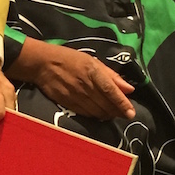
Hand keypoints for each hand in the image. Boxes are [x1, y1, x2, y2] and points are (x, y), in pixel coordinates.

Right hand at [20, 43, 135, 119]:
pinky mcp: (67, 104)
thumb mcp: (92, 61)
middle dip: (118, 112)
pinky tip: (99, 113)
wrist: (43, 64)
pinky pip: (86, 114)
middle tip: (125, 114)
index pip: (111, 91)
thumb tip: (129, 89)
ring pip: (97, 112)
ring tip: (112, 113)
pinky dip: (95, 115)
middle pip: (106, 105)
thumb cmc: (70, 59)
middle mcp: (85, 86)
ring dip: (107, 115)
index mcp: (93, 72)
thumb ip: (112, 76)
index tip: (131, 113)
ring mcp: (75, 96)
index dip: (122, 104)